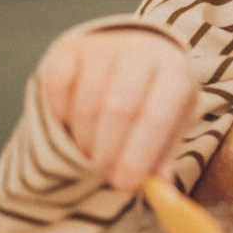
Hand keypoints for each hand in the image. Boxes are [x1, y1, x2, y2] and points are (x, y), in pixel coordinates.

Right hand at [38, 27, 195, 192]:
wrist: (137, 53)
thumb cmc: (157, 96)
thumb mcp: (172, 121)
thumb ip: (165, 154)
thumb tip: (160, 185)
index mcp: (175, 71)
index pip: (157, 114)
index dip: (139, 153)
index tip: (124, 184)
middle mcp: (142, 52)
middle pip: (119, 107)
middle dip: (108, 151)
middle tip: (102, 176)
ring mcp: (104, 46)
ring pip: (86, 101)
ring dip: (84, 139)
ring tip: (89, 157)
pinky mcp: (70, 49)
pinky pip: (57, 86)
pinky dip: (60, 115)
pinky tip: (70, 127)